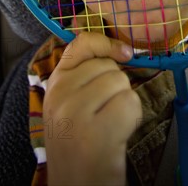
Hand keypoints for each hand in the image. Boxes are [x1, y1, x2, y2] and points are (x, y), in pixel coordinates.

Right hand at [43, 32, 141, 185]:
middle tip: (104, 115)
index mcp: (55, 84)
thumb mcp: (70, 104)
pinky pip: (131, 104)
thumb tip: (120, 49)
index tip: (123, 52)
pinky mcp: (96, 131)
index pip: (81, 44)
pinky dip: (132, 120)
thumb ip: (84, 76)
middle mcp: (60, 94)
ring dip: (125, 105)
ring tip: (109, 127)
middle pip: (109, 67)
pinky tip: (117, 137)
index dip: (106, 43)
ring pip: (122, 83)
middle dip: (117, 88)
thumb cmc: (79, 145)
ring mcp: (75, 112)